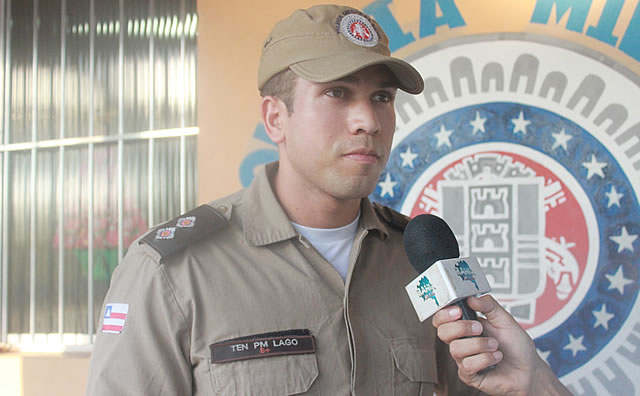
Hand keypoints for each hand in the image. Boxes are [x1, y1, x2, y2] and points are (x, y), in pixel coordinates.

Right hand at [433, 294, 570, 395]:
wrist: (529, 369)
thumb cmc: (516, 346)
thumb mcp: (505, 319)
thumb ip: (488, 305)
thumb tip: (471, 298)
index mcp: (465, 326)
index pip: (441, 319)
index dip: (444, 314)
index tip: (458, 311)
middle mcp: (461, 342)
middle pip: (442, 332)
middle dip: (462, 328)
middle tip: (480, 328)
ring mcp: (464, 359)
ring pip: (456, 349)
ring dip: (480, 345)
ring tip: (495, 345)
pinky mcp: (469, 375)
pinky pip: (467, 366)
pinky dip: (485, 359)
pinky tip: (495, 358)